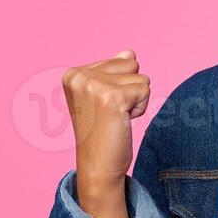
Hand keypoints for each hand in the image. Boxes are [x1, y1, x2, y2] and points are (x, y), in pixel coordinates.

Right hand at [61, 50, 149, 217]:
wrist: (98, 166)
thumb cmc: (102, 132)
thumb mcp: (105, 96)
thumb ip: (115, 71)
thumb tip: (130, 52)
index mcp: (73, 73)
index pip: (120, 60)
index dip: (120, 85)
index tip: (103, 107)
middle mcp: (79, 76)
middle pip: (131, 64)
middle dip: (130, 89)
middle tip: (112, 114)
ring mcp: (94, 85)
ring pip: (141, 77)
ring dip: (136, 100)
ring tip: (116, 118)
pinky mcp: (111, 97)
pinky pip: (145, 90)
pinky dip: (140, 108)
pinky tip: (122, 122)